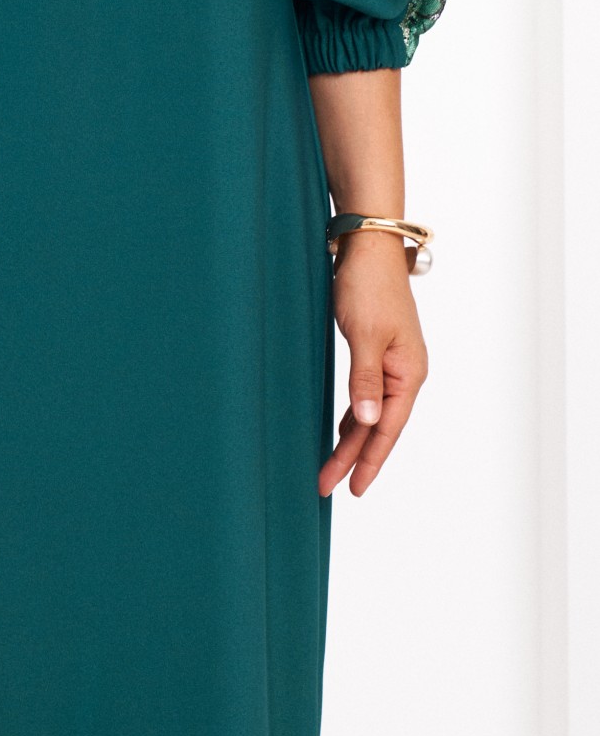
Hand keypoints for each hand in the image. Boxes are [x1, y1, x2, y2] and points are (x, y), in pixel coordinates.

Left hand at [320, 231, 428, 497]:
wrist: (368, 247)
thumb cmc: (369, 287)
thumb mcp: (365, 336)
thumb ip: (366, 380)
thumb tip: (367, 421)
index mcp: (409, 373)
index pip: (388, 429)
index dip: (370, 460)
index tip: (352, 489)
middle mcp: (406, 372)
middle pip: (378, 426)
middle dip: (353, 457)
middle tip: (327, 485)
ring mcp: (393, 362)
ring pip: (371, 412)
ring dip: (352, 439)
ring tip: (332, 468)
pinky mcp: (378, 351)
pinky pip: (366, 394)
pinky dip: (353, 415)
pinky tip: (344, 428)